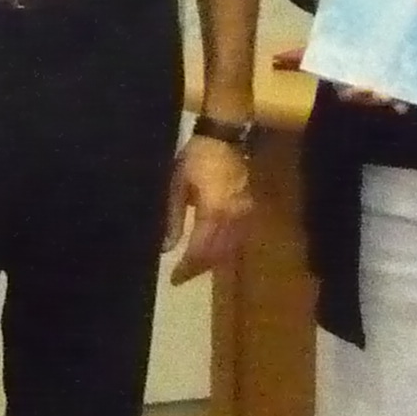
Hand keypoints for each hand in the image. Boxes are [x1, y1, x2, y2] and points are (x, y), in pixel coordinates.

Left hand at [163, 132, 252, 283]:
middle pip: (218, 254)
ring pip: (230, 249)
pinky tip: (213, 252)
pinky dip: (224, 250)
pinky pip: (238, 238)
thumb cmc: (197, 157)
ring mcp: (245, 214)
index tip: (174, 279)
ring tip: (194, 268)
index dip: (187, 268)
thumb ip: (173, 217)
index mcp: (215, 212)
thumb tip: (167, 247)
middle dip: (199, 269)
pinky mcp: (249, 209)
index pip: (201, 251)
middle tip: (182, 278)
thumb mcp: (177, 184)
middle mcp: (234, 218)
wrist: (225, 136)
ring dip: (212, 262)